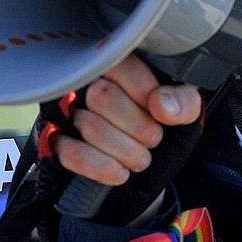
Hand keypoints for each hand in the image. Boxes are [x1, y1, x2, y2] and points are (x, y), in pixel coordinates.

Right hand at [52, 56, 201, 186]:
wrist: (145, 176)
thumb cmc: (161, 134)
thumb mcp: (185, 117)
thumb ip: (184, 102)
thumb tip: (161, 104)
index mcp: (119, 68)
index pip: (120, 65)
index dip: (144, 92)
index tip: (160, 113)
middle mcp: (88, 84)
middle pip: (102, 96)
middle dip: (137, 127)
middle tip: (153, 139)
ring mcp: (67, 113)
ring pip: (89, 125)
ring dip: (125, 150)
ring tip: (140, 158)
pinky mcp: (56, 143)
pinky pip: (69, 152)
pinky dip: (101, 167)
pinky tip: (120, 172)